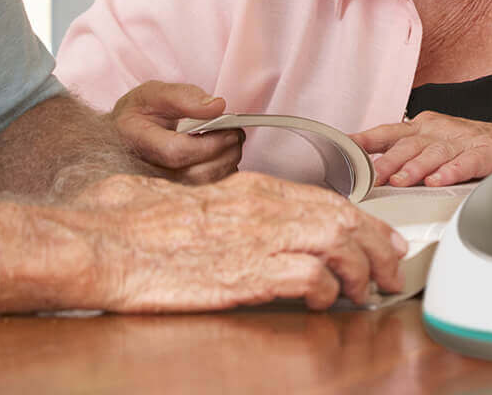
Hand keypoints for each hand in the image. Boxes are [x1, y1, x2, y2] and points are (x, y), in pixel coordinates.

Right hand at [72, 171, 407, 311]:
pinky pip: (311, 277)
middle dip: (378, 247)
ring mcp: (257, 238)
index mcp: (249, 189)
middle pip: (344, 218)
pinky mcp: (248, 274)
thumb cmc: (124, 223)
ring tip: (366, 294)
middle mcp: (261, 207)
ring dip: (362, 271)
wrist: (99, 242)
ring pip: (339, 243)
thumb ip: (213, 208)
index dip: (363, 222)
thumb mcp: (180, 200)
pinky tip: (326, 302)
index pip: (326, 200)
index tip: (380, 241)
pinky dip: (328, 290)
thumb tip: (217, 219)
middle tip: (392, 272)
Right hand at [109, 81, 243, 183]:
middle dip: (224, 152)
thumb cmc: (139, 115)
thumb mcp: (154, 94)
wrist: (123, 138)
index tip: (230, 129)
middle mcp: (144, 169)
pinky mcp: (173, 194)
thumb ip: (184, 96)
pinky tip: (222, 157)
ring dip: (227, 163)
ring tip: (232, 142)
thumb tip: (217, 107)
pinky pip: (205, 192)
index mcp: (136, 139)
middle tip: (236, 133)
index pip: (176, 152)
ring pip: (202, 186)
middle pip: (194, 173)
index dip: (209, 143)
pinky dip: (221, 174)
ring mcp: (159, 186)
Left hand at [351, 113, 491, 186]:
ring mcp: (462, 141)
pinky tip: (439, 181)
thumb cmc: (467, 144)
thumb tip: (365, 171)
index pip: (388, 133)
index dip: (366, 140)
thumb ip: (402, 153)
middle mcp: (439, 131)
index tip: (344, 148)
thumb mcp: (430, 143)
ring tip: (400, 182)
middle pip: (408, 145)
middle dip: (388, 162)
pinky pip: (466, 163)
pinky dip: (451, 171)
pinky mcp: (485, 154)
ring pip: (434, 153)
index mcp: (422, 128)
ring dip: (415, 168)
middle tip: (371, 178)